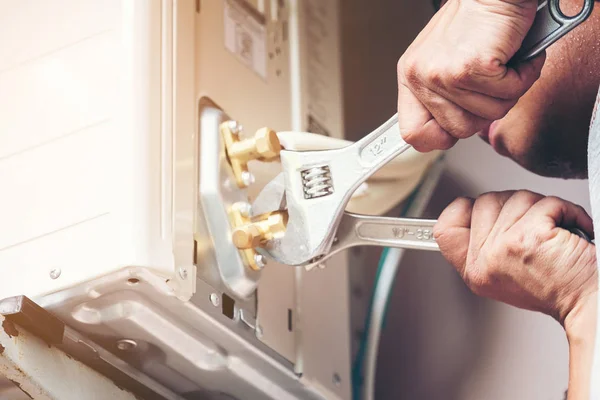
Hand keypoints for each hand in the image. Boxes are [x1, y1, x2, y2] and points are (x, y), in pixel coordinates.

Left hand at [397, 0, 545, 151]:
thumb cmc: (477, 20)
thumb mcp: (444, 60)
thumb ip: (442, 96)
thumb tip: (449, 132)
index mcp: (411, 77)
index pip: (412, 133)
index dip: (439, 138)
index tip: (454, 129)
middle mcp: (421, 77)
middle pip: (459, 130)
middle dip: (485, 110)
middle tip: (491, 82)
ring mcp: (444, 74)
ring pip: (487, 115)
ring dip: (507, 90)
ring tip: (503, 63)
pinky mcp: (471, 68)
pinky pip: (508, 94)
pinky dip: (522, 75)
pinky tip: (515, 56)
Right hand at [434, 190, 596, 324]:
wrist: (591, 302)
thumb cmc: (558, 287)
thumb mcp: (504, 275)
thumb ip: (482, 246)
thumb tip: (471, 211)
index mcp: (474, 271)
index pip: (444, 229)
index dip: (463, 211)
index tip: (485, 213)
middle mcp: (484, 262)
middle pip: (483, 202)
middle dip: (514, 206)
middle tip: (533, 230)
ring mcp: (504, 249)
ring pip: (514, 198)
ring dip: (542, 208)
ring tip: (553, 233)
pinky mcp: (530, 237)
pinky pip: (546, 202)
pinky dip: (567, 211)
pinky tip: (570, 230)